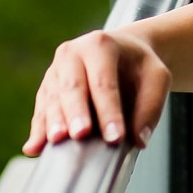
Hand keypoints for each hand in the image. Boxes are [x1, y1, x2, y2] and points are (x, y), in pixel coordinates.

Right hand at [21, 28, 170, 155]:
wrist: (124, 51)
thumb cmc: (140, 66)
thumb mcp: (157, 77)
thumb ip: (151, 107)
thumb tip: (139, 140)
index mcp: (100, 44)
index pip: (104, 81)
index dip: (109, 111)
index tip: (116, 137)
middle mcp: (72, 54)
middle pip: (73, 86)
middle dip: (77, 113)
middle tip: (81, 135)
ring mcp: (55, 70)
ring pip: (52, 98)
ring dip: (54, 122)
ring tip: (57, 141)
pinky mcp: (46, 89)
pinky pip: (41, 110)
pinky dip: (38, 130)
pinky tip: (34, 148)